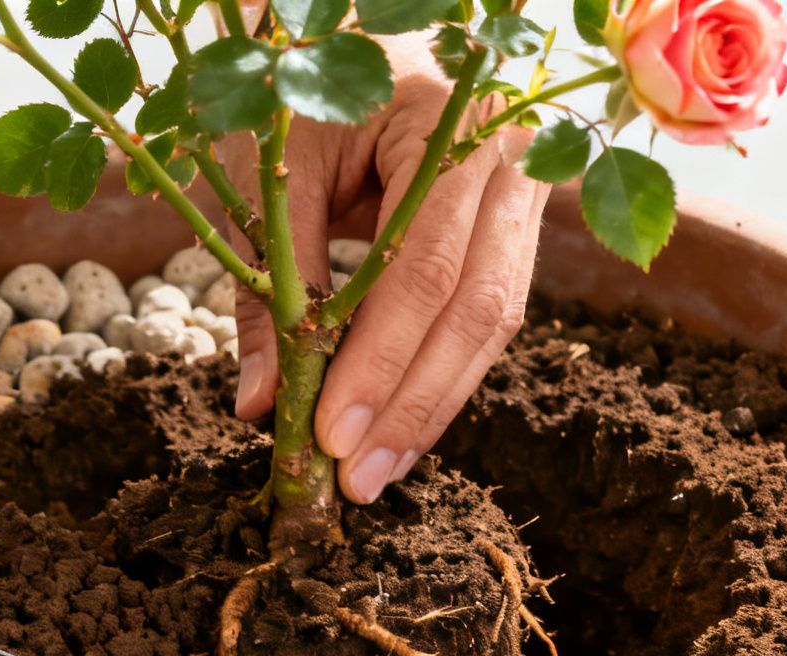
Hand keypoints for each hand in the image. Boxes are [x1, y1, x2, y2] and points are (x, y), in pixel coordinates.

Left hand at [221, 39, 546, 504]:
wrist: (356, 27)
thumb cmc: (303, 89)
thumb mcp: (273, 174)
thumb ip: (268, 287)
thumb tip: (260, 406)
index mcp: (448, 121)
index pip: (422, 267)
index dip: (380, 362)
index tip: (332, 436)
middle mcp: (509, 152)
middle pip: (479, 305)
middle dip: (414, 402)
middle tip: (358, 479)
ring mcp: (526, 187)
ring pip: (498, 318)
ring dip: (433, 404)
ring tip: (375, 472)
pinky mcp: (518, 221)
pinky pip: (490, 311)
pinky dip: (441, 373)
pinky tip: (399, 426)